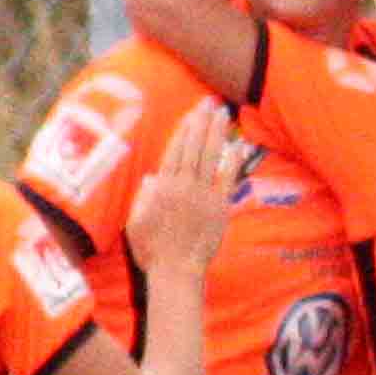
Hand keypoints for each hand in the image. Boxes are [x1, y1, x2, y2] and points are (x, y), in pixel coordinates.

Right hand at [126, 104, 232, 277]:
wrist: (176, 271)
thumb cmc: (152, 250)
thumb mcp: (135, 222)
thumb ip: (143, 197)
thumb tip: (152, 177)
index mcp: (162, 188)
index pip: (174, 150)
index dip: (184, 129)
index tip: (191, 113)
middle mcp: (183, 186)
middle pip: (194, 147)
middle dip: (202, 122)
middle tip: (209, 103)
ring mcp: (203, 195)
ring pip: (211, 156)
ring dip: (217, 133)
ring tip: (223, 114)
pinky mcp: (219, 207)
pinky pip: (228, 178)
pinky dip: (234, 160)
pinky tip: (240, 144)